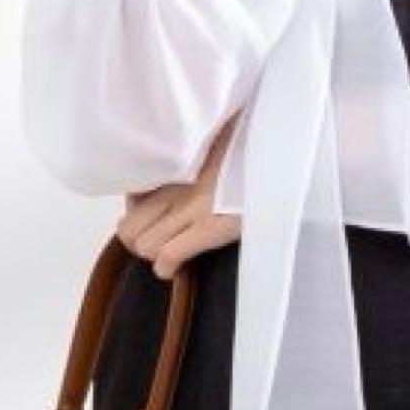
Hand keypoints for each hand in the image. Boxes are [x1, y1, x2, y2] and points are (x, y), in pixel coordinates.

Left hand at [116, 109, 242, 279]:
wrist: (281, 152)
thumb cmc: (251, 147)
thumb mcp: (216, 141)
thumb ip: (195, 155)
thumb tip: (181, 161)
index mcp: (178, 164)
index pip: (131, 197)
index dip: (139, 213)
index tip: (156, 215)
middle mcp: (178, 186)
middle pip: (129, 229)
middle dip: (141, 239)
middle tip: (163, 239)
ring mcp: (193, 208)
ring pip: (144, 246)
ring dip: (156, 254)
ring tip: (173, 251)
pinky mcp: (212, 227)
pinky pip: (168, 256)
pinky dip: (168, 268)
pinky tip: (178, 267)